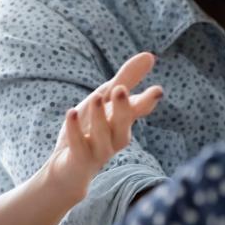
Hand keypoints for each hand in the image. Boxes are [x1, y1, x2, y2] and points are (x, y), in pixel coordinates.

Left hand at [41, 52, 163, 201]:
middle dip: (122, 109)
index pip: (136, 111)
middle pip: (122, 125)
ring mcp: (98, 152)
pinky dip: (75, 131)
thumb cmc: (89, 130)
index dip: (146, 102)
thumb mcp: (104, 100)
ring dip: (99, 118)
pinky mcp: (79, 161)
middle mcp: (114, 138)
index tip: (157, 91)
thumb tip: (149, 55)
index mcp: (121, 122)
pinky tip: (71, 113)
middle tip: (120, 89)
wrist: (68, 169)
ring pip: (101, 137)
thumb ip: (125, 79)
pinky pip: (79, 147)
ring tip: (95, 97)